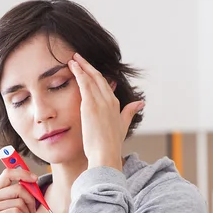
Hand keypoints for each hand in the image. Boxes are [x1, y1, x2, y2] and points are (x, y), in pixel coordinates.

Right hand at [0, 168, 37, 212]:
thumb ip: (21, 196)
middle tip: (33, 210)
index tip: (35, 178)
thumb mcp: (16, 210)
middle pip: (18, 187)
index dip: (23, 172)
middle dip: (31, 199)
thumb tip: (34, 181)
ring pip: (19, 201)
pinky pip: (16, 212)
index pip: (7, 173)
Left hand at [68, 53, 143, 168]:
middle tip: (78, 57)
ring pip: (90, 78)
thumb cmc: (111, 145)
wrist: (105, 155)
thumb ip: (130, 112)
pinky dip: (78, 73)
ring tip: (72, 59)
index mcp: (116, 104)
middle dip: (88, 66)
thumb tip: (141, 103)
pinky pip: (84, 83)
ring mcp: (100, 102)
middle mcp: (109, 100)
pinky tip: (72, 66)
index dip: (96, 74)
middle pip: (98, 77)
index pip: (105, 84)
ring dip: (81, 66)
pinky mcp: (90, 105)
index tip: (88, 68)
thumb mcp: (123, 126)